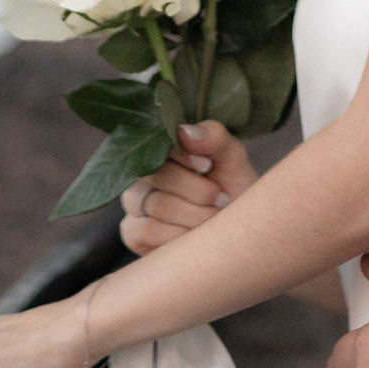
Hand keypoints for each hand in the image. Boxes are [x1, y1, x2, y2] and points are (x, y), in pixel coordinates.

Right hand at [121, 121, 256, 255]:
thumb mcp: (232, 157)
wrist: (236, 229)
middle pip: (158, 175)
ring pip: (157, 204)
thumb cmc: (232, 187)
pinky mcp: (132, 232)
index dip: (186, 158)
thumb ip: (213, 137)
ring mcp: (134, 202)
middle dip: (199, 191)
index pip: (160, 144)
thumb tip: (183, 131)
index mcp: (162, 148)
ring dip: (195, 215)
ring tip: (213, 217)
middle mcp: (141, 172)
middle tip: (221, 199)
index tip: (208, 167)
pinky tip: (193, 236)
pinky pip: (147, 230)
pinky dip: (178, 235)